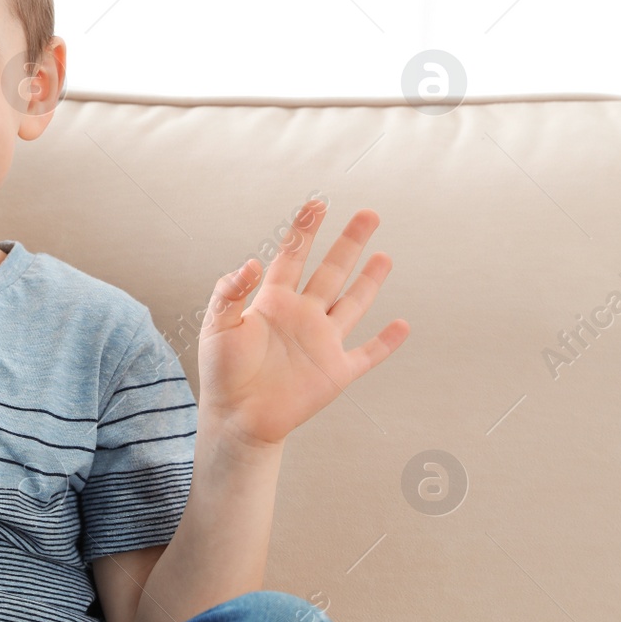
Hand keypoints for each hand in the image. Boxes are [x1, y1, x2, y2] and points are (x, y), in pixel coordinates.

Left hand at [197, 199, 409, 449]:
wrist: (237, 418)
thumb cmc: (221, 372)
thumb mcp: (217, 326)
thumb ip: (230, 293)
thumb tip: (250, 263)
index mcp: (273, 301)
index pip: (293, 256)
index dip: (305, 230)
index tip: (317, 204)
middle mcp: (302, 316)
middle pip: (331, 271)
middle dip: (349, 243)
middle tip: (369, 214)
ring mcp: (322, 342)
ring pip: (353, 304)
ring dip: (370, 281)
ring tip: (384, 257)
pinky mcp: (336, 371)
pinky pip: (368, 353)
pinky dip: (387, 342)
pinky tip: (403, 325)